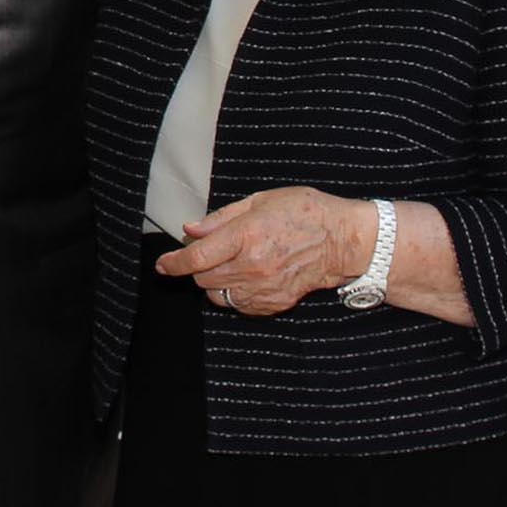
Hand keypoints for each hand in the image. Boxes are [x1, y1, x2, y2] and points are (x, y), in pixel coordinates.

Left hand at [157, 187, 363, 316]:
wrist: (343, 241)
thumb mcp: (261, 201)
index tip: (163, 265)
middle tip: (211, 253)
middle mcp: (252, 266)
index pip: (196, 258)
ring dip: (215, 282)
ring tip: (232, 264)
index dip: (173, 263)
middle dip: (198, 267)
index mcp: (246, 236)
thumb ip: (222, 218)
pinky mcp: (273, 303)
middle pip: (203, 278)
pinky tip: (248, 277)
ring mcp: (263, 288)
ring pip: (217, 294)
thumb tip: (191, 230)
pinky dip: (234, 294)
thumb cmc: (304, 213)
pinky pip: (238, 305)